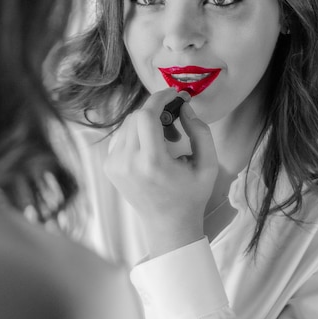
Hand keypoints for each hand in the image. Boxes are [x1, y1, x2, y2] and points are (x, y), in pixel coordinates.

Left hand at [104, 88, 218, 257]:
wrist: (168, 225)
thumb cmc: (191, 195)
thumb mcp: (208, 164)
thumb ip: (200, 130)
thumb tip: (184, 106)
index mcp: (151, 163)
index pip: (146, 115)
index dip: (159, 98)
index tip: (173, 94)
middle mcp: (127, 163)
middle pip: (136, 117)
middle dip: (157, 112)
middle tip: (176, 124)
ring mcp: (114, 166)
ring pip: (128, 124)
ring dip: (148, 124)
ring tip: (167, 140)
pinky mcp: (109, 167)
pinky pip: (121, 136)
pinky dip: (137, 134)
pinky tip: (152, 148)